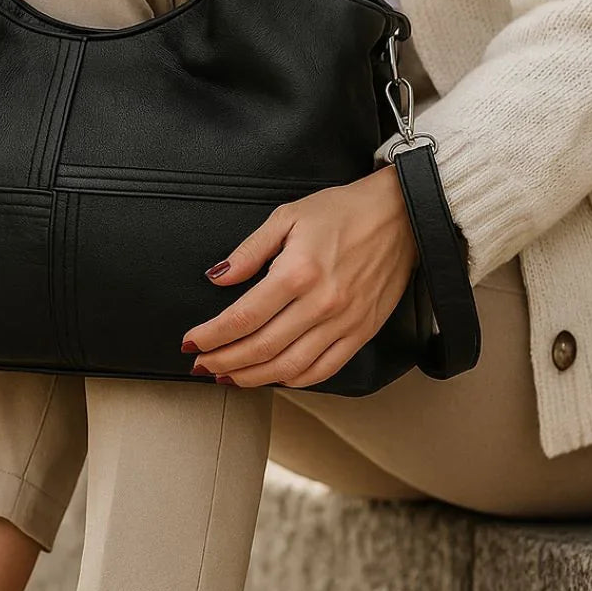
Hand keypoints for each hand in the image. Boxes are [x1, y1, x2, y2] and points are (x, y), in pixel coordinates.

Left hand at [182, 165, 418, 388]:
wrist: (401, 215)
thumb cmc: (342, 211)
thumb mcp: (287, 216)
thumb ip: (249, 250)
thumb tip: (217, 276)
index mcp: (297, 273)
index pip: (243, 317)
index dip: (211, 336)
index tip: (190, 343)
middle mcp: (321, 304)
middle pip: (261, 348)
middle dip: (224, 361)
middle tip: (201, 365)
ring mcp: (344, 323)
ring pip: (290, 367)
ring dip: (253, 378)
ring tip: (229, 377)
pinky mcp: (362, 332)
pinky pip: (325, 369)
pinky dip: (295, 380)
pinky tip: (274, 377)